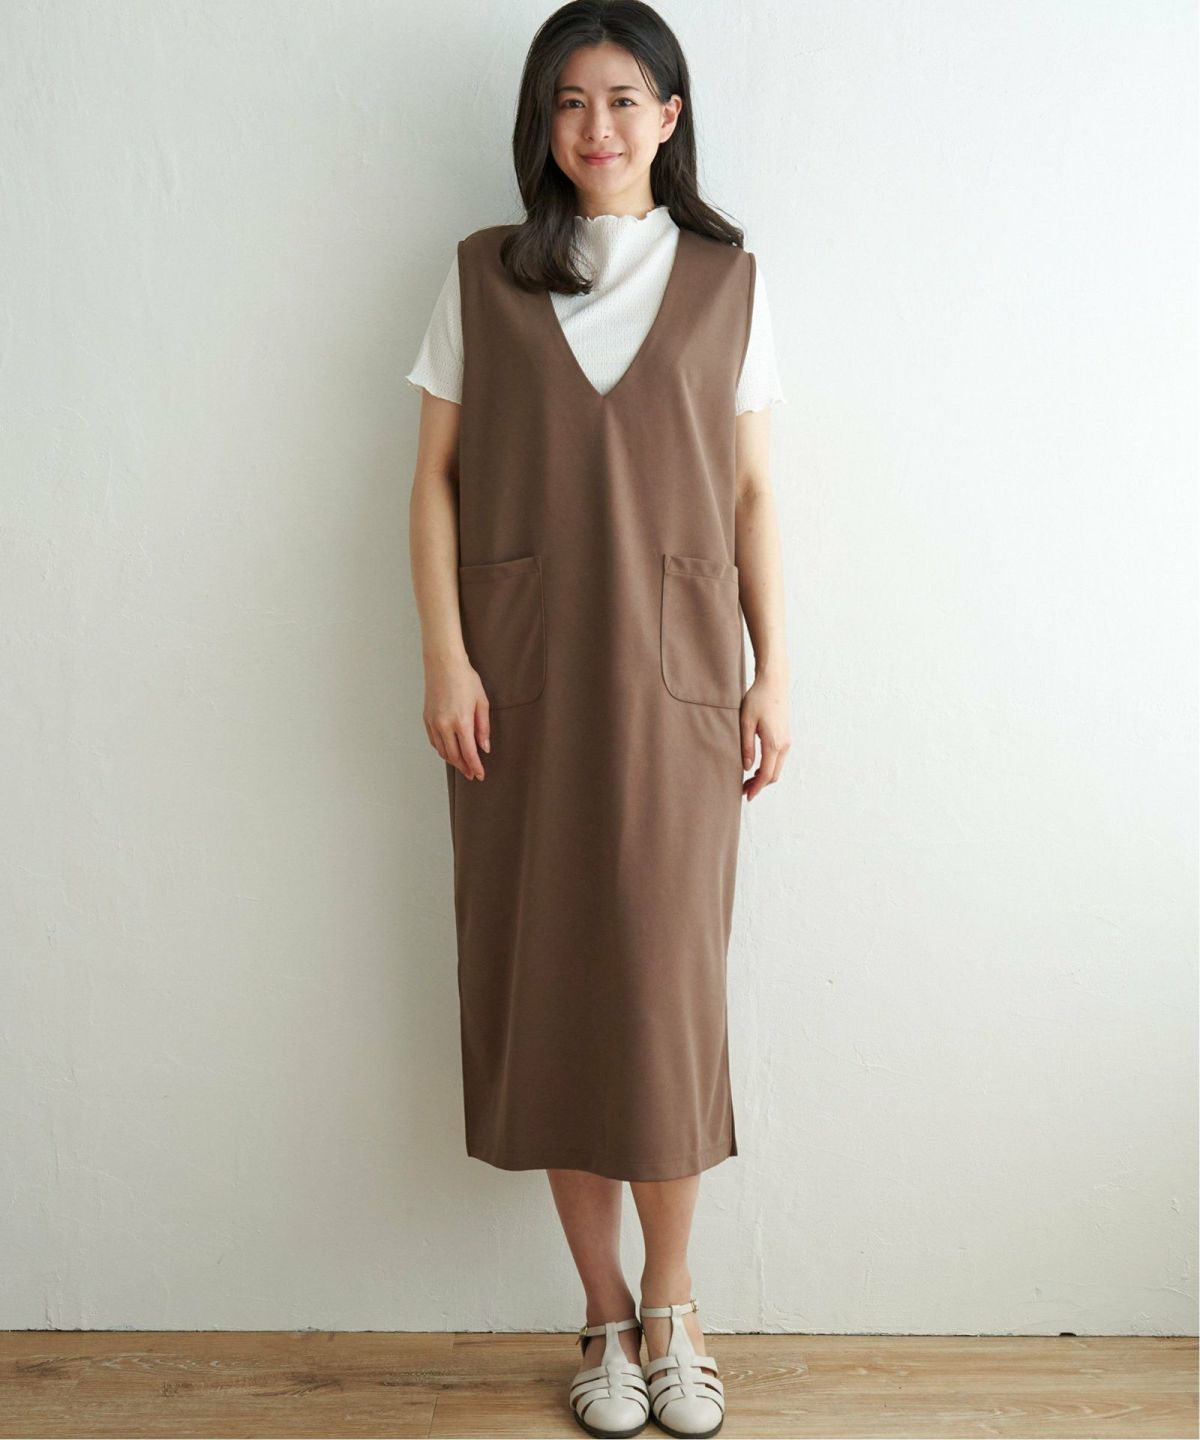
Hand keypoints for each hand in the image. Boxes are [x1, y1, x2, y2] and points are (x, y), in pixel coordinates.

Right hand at [423, 653, 489, 780]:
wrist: (443, 664)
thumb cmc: (465, 679)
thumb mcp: (481, 702)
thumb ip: (483, 727)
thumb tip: (484, 747)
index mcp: (461, 721)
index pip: (469, 753)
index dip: (475, 767)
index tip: (480, 775)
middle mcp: (445, 725)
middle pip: (454, 756)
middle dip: (464, 768)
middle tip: (472, 774)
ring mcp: (433, 723)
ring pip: (442, 751)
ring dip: (453, 761)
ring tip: (463, 765)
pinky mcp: (427, 719)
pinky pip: (434, 742)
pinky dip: (442, 750)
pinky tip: (450, 751)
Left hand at [740, 672, 790, 800]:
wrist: (774, 682)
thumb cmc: (758, 699)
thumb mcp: (746, 722)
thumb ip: (746, 747)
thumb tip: (747, 768)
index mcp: (774, 743)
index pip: (766, 774)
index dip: (756, 788)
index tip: (746, 797)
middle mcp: (784, 745)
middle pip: (774, 775)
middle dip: (759, 786)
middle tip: (743, 791)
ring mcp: (787, 741)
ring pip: (777, 767)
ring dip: (764, 777)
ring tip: (747, 781)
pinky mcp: (785, 736)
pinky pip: (778, 759)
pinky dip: (768, 767)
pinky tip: (756, 767)